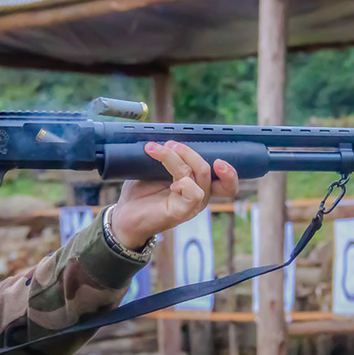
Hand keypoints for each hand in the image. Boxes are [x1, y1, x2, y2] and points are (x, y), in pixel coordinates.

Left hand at [110, 141, 238, 248]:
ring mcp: (191, 205)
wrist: (124, 215)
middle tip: (169, 144)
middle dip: (188, 152)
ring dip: (177, 159)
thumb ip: (168, 158)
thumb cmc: (141, 193)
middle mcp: (198, 196)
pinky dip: (183, 183)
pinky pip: (193, 193)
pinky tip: (170, 184)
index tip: (219, 159)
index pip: (226, 183)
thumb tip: (169, 138)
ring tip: (156, 151)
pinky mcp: (181, 212)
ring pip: (198, 175)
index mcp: (197, 186)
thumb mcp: (156, 170)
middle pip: (208, 170)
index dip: (229, 172)